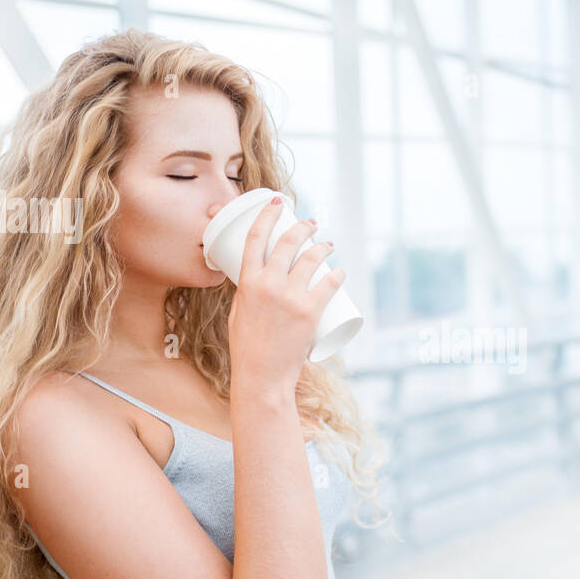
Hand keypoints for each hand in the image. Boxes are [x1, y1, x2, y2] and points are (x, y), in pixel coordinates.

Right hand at [227, 196, 345, 398]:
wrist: (262, 376)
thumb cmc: (248, 347)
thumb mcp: (239, 313)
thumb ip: (248, 292)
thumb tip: (259, 277)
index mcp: (248, 282)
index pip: (256, 238)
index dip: (267, 215)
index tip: (277, 203)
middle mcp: (269, 285)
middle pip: (288, 242)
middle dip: (302, 227)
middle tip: (311, 225)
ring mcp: (290, 298)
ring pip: (311, 259)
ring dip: (322, 247)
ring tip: (327, 245)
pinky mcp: (310, 312)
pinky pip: (329, 285)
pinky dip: (337, 275)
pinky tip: (340, 270)